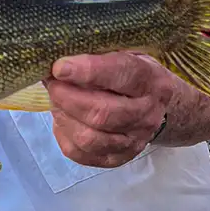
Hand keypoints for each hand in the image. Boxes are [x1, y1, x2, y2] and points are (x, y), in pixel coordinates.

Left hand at [44, 52, 176, 167]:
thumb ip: (98, 52)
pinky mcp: (119, 158)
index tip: (59, 67)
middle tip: (52, 83)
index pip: (122, 74)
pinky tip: (63, 118)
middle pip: (102, 113)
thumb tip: (56, 55)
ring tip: (56, 100)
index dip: (88, 70)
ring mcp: (134, 140)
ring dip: (64, 117)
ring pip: (90, 138)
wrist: (158, 106)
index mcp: (150, 80)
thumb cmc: (132, 72)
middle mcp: (147, 114)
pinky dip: (64, 135)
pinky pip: (82, 154)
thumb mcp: (125, 52)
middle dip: (67, 97)